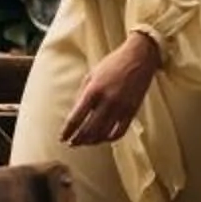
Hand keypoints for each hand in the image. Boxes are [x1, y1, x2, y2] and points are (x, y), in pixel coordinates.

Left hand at [61, 32, 160, 147]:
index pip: (75, 118)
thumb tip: (74, 115)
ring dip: (92, 141)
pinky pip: (119, 132)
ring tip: (85, 143)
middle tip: (72, 144)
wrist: (138, 57)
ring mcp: (120, 107)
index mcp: (93, 90)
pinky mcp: (132, 111)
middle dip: (78, 139)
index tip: (62, 139)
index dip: (67, 131)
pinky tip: (103, 138)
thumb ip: (81, 95)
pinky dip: (109, 138)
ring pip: (103, 134)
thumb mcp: (91, 75)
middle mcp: (106, 101)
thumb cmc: (112, 64)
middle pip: (88, 129)